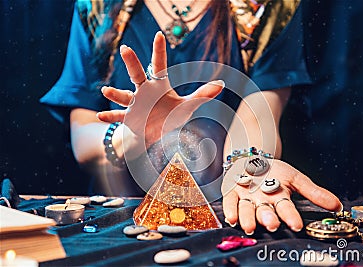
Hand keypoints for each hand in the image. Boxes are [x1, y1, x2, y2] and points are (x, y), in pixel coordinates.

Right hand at [97, 31, 223, 145]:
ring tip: (106, 90)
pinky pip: (119, 117)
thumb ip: (201, 95)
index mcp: (158, 85)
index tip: (158, 34)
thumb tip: (221, 84)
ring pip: (124, 96)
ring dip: (115, 94)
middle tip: (126, 48)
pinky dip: (110, 117)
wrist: (156, 132)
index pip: (159, 65)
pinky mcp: (130, 118)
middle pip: (137, 75)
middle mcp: (144, 92)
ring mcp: (135, 104)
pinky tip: (100, 116)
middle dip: (132, 63)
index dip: (159, 51)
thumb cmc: (171, 114)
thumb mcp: (187, 105)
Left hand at [222, 158, 341, 234]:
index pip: (287, 209)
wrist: (251, 160)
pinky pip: (230, 203)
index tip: (296, 225)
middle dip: (268, 219)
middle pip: (266, 212)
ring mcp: (246, 198)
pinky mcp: (231, 193)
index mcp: (279, 199)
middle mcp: (262, 202)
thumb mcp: (295, 178)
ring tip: (249, 226)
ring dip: (249, 218)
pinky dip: (230, 210)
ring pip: (248, 211)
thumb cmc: (274, 172)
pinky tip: (231, 218)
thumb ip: (314, 192)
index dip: (291, 217)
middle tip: (272, 225)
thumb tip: (338, 206)